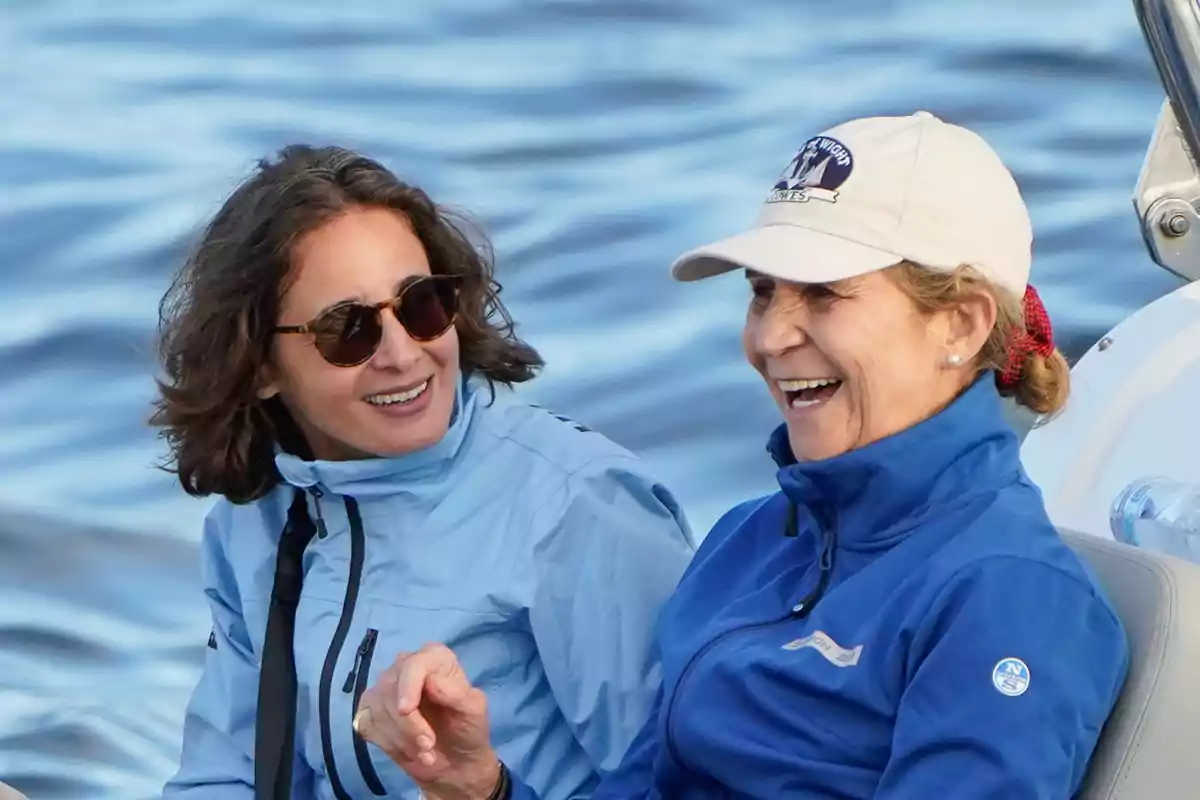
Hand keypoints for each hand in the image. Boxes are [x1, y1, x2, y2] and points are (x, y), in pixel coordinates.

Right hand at [354, 643, 500, 799]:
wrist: (455, 761)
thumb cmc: (466, 729)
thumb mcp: (473, 712)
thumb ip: (456, 694)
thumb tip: (431, 681)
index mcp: (434, 658)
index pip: (413, 664)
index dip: (408, 685)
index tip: (406, 711)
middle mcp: (405, 666)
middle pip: (390, 689)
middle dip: (408, 724)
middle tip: (429, 745)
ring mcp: (384, 689)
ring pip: (377, 709)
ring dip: (401, 738)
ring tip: (426, 751)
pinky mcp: (369, 712)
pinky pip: (366, 724)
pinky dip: (387, 743)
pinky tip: (408, 751)